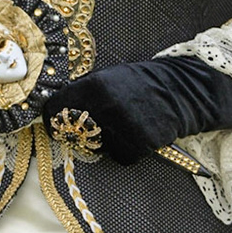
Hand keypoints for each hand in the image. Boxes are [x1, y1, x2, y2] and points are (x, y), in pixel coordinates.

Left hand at [32, 55, 231, 163]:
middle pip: (72, 132)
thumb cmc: (139, 82)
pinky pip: (119, 156)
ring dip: (105, 140)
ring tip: (124, 122)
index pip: (54, 109)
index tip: (54, 121)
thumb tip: (54, 110)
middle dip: (78, 131)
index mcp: (94, 86)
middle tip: (93, 124)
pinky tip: (138, 133)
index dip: (51, 117)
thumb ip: (81, 92)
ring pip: (96, 147)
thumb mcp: (106, 76)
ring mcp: (123, 129)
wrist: (179, 91)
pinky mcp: (138, 147)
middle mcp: (106, 108)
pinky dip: (125, 149)